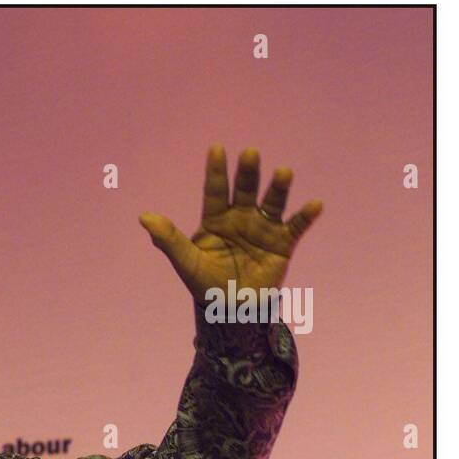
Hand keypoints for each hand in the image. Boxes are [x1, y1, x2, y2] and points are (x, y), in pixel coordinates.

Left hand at [139, 145, 321, 305]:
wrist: (232, 310)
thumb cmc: (205, 284)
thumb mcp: (186, 262)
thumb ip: (167, 239)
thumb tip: (143, 217)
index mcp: (216, 218)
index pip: (215, 191)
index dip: (216, 171)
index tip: (216, 149)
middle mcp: (241, 217)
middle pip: (245, 190)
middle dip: (248, 172)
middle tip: (250, 153)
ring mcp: (263, 228)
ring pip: (272, 202)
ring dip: (278, 187)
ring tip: (283, 172)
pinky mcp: (283, 243)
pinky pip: (296, 226)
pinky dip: (305, 216)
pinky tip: (315, 204)